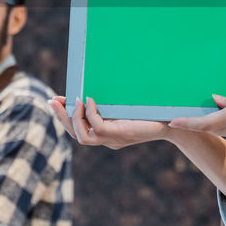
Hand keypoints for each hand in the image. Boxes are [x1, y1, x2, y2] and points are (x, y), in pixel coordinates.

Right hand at [49, 96, 171, 148]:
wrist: (173, 123)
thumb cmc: (153, 114)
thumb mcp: (128, 107)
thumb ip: (115, 103)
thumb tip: (101, 85)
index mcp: (108, 134)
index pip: (80, 131)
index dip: (65, 118)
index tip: (57, 101)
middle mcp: (108, 140)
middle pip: (76, 135)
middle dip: (62, 118)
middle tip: (52, 101)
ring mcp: (113, 140)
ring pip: (82, 136)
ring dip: (73, 119)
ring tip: (71, 101)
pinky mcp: (120, 135)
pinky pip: (97, 127)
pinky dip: (90, 114)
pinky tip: (90, 101)